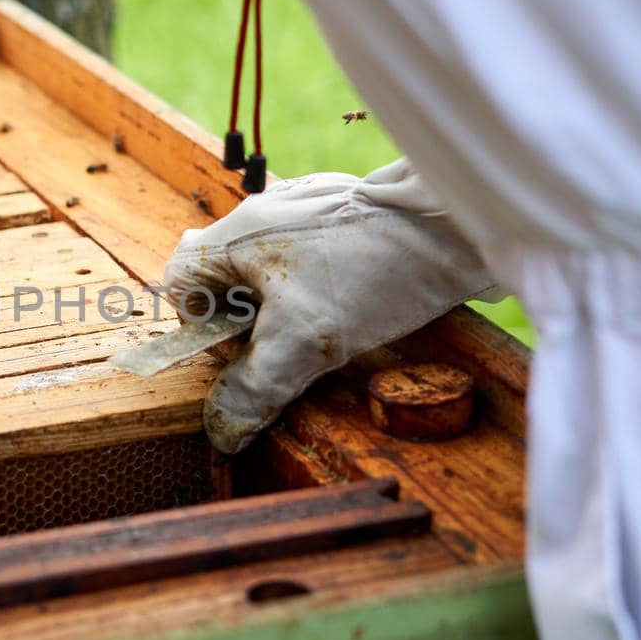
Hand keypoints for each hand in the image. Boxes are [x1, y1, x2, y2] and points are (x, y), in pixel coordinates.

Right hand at [164, 158, 499, 452]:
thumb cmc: (374, 271)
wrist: (460, 225)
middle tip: (288, 347)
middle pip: (226, 278)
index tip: (236, 349)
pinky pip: (313, 259)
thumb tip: (220, 429)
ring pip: (272, 272)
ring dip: (290, 309)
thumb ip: (254, 388)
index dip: (198, 324)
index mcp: (238, 233)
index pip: (180, 279)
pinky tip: (361, 303)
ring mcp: (307, 209)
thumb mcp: (304, 344)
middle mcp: (266, 214)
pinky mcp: (347, 216)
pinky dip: (326, 288)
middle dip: (250, 322)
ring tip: (330, 329)